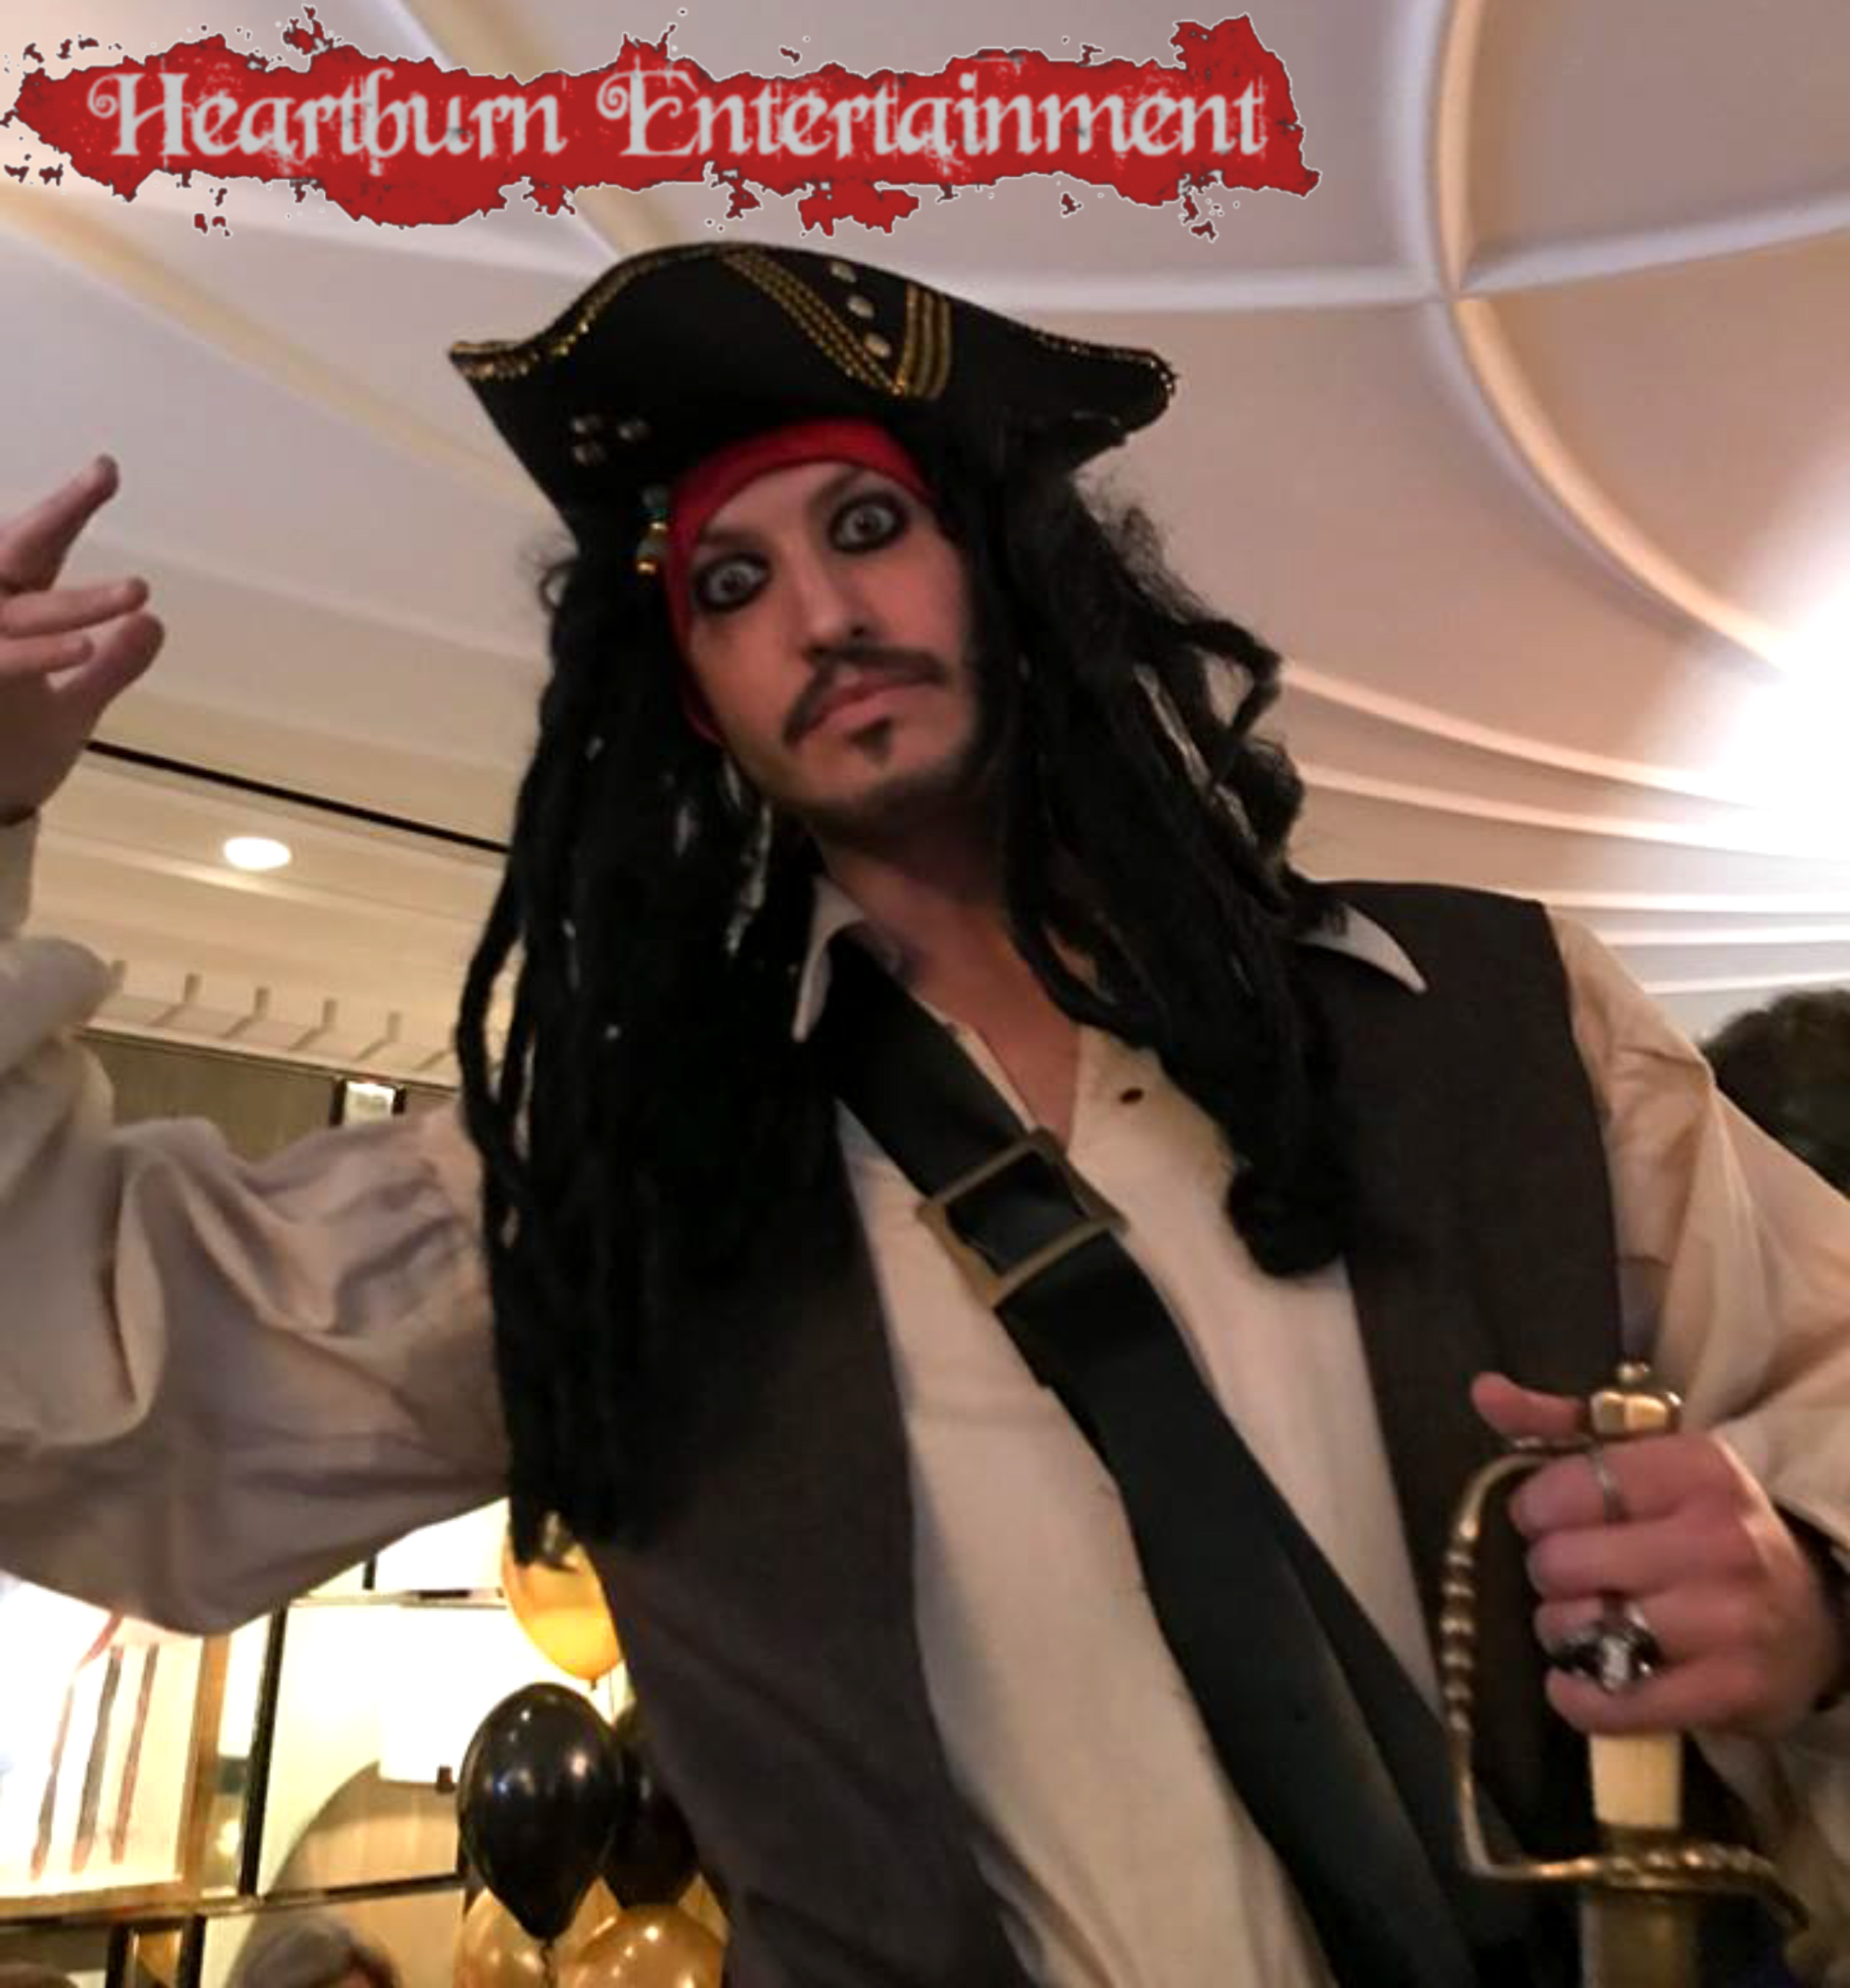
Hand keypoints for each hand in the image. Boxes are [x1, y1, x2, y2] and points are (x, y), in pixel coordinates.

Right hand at [0, 457, 163, 822]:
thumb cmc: (11, 752)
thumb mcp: (74, 708)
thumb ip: (113, 666)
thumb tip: (153, 622)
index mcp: (8, 612)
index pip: (39, 550)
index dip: (70, 509)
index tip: (106, 469)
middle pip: (16, 553)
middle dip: (59, 514)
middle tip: (104, 475)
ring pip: (21, 611)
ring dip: (80, 603)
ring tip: (139, 591)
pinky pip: (5, 661)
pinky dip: (42, 653)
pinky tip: (86, 645)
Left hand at [1473, 1371, 1844, 1738]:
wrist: (1813, 1612)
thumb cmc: (1707, 1526)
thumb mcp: (1648, 1459)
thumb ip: (1560, 1424)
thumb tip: (1486, 1392)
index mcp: (1697, 1469)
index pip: (1569, 1487)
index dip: (1536, 1509)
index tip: (1547, 1519)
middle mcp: (1717, 1540)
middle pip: (1563, 1561)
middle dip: (1549, 1571)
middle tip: (1571, 1574)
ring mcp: (1728, 1620)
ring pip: (1582, 1630)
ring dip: (1563, 1631)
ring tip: (1586, 1621)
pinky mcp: (1730, 1691)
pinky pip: (1618, 1702)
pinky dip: (1580, 1697)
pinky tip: (1577, 1680)